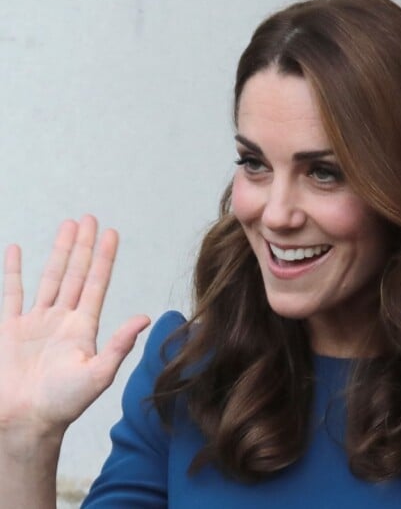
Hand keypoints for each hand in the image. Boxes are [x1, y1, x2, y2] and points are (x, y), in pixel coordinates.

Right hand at [0, 216, 149, 437]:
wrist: (25, 424)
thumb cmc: (63, 404)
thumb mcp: (98, 374)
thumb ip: (119, 344)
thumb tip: (145, 318)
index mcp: (83, 326)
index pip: (96, 282)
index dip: (104, 257)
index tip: (111, 232)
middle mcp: (62, 318)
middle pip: (75, 272)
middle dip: (83, 245)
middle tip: (88, 217)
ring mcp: (36, 321)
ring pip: (49, 276)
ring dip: (57, 251)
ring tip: (67, 226)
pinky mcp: (10, 329)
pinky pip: (11, 293)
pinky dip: (13, 271)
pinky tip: (17, 250)